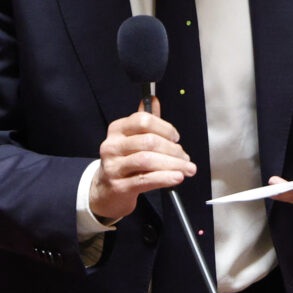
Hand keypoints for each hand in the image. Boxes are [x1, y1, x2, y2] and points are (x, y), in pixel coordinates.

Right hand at [89, 97, 196, 219]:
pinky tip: (176, 177)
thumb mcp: (131, 140)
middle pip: (148, 141)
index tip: (176, 138)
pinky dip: (164, 178)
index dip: (165, 128)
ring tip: (186, 169)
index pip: (143, 121)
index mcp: (117, 130)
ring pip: (147, 160)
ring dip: (172, 164)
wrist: (106, 191)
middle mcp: (112, 146)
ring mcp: (113, 166)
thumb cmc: (123, 163)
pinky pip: (145, 180)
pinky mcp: (118, 186)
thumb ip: (144, 121)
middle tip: (185, 158)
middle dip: (173, 150)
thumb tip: (154, 100)